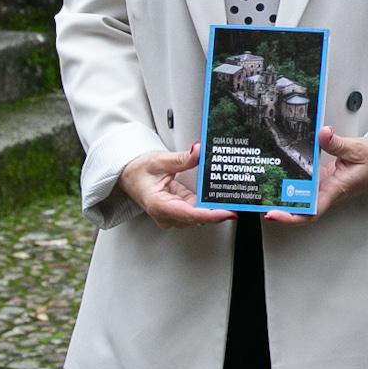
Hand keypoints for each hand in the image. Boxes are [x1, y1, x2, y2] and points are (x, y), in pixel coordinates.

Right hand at [118, 142, 233, 228]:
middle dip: (218, 210)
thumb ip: (181, 158)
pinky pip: (196, 210)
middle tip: (238, 199)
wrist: (128, 176)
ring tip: (232, 197)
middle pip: (197, 217)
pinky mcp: (178, 212)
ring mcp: (172, 216)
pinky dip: (207, 205)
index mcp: (159, 205)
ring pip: (199, 216)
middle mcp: (166, 215)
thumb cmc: (139, 171)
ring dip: (214, 208)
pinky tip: (219, 198)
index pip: (190, 214)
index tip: (228, 213)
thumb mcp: (159, 160)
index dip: (211, 215)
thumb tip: (197, 151)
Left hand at [266, 127, 367, 223]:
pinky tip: (284, 173)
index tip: (273, 214)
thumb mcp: (358, 148)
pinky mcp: (330, 178)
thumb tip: (322, 134)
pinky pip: (310, 184)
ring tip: (264, 189)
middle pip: (302, 208)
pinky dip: (296, 181)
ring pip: (304, 197)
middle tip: (258, 201)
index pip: (311, 212)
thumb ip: (337, 143)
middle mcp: (330, 191)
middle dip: (280, 207)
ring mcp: (329, 186)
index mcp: (336, 189)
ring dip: (286, 195)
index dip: (290, 217)